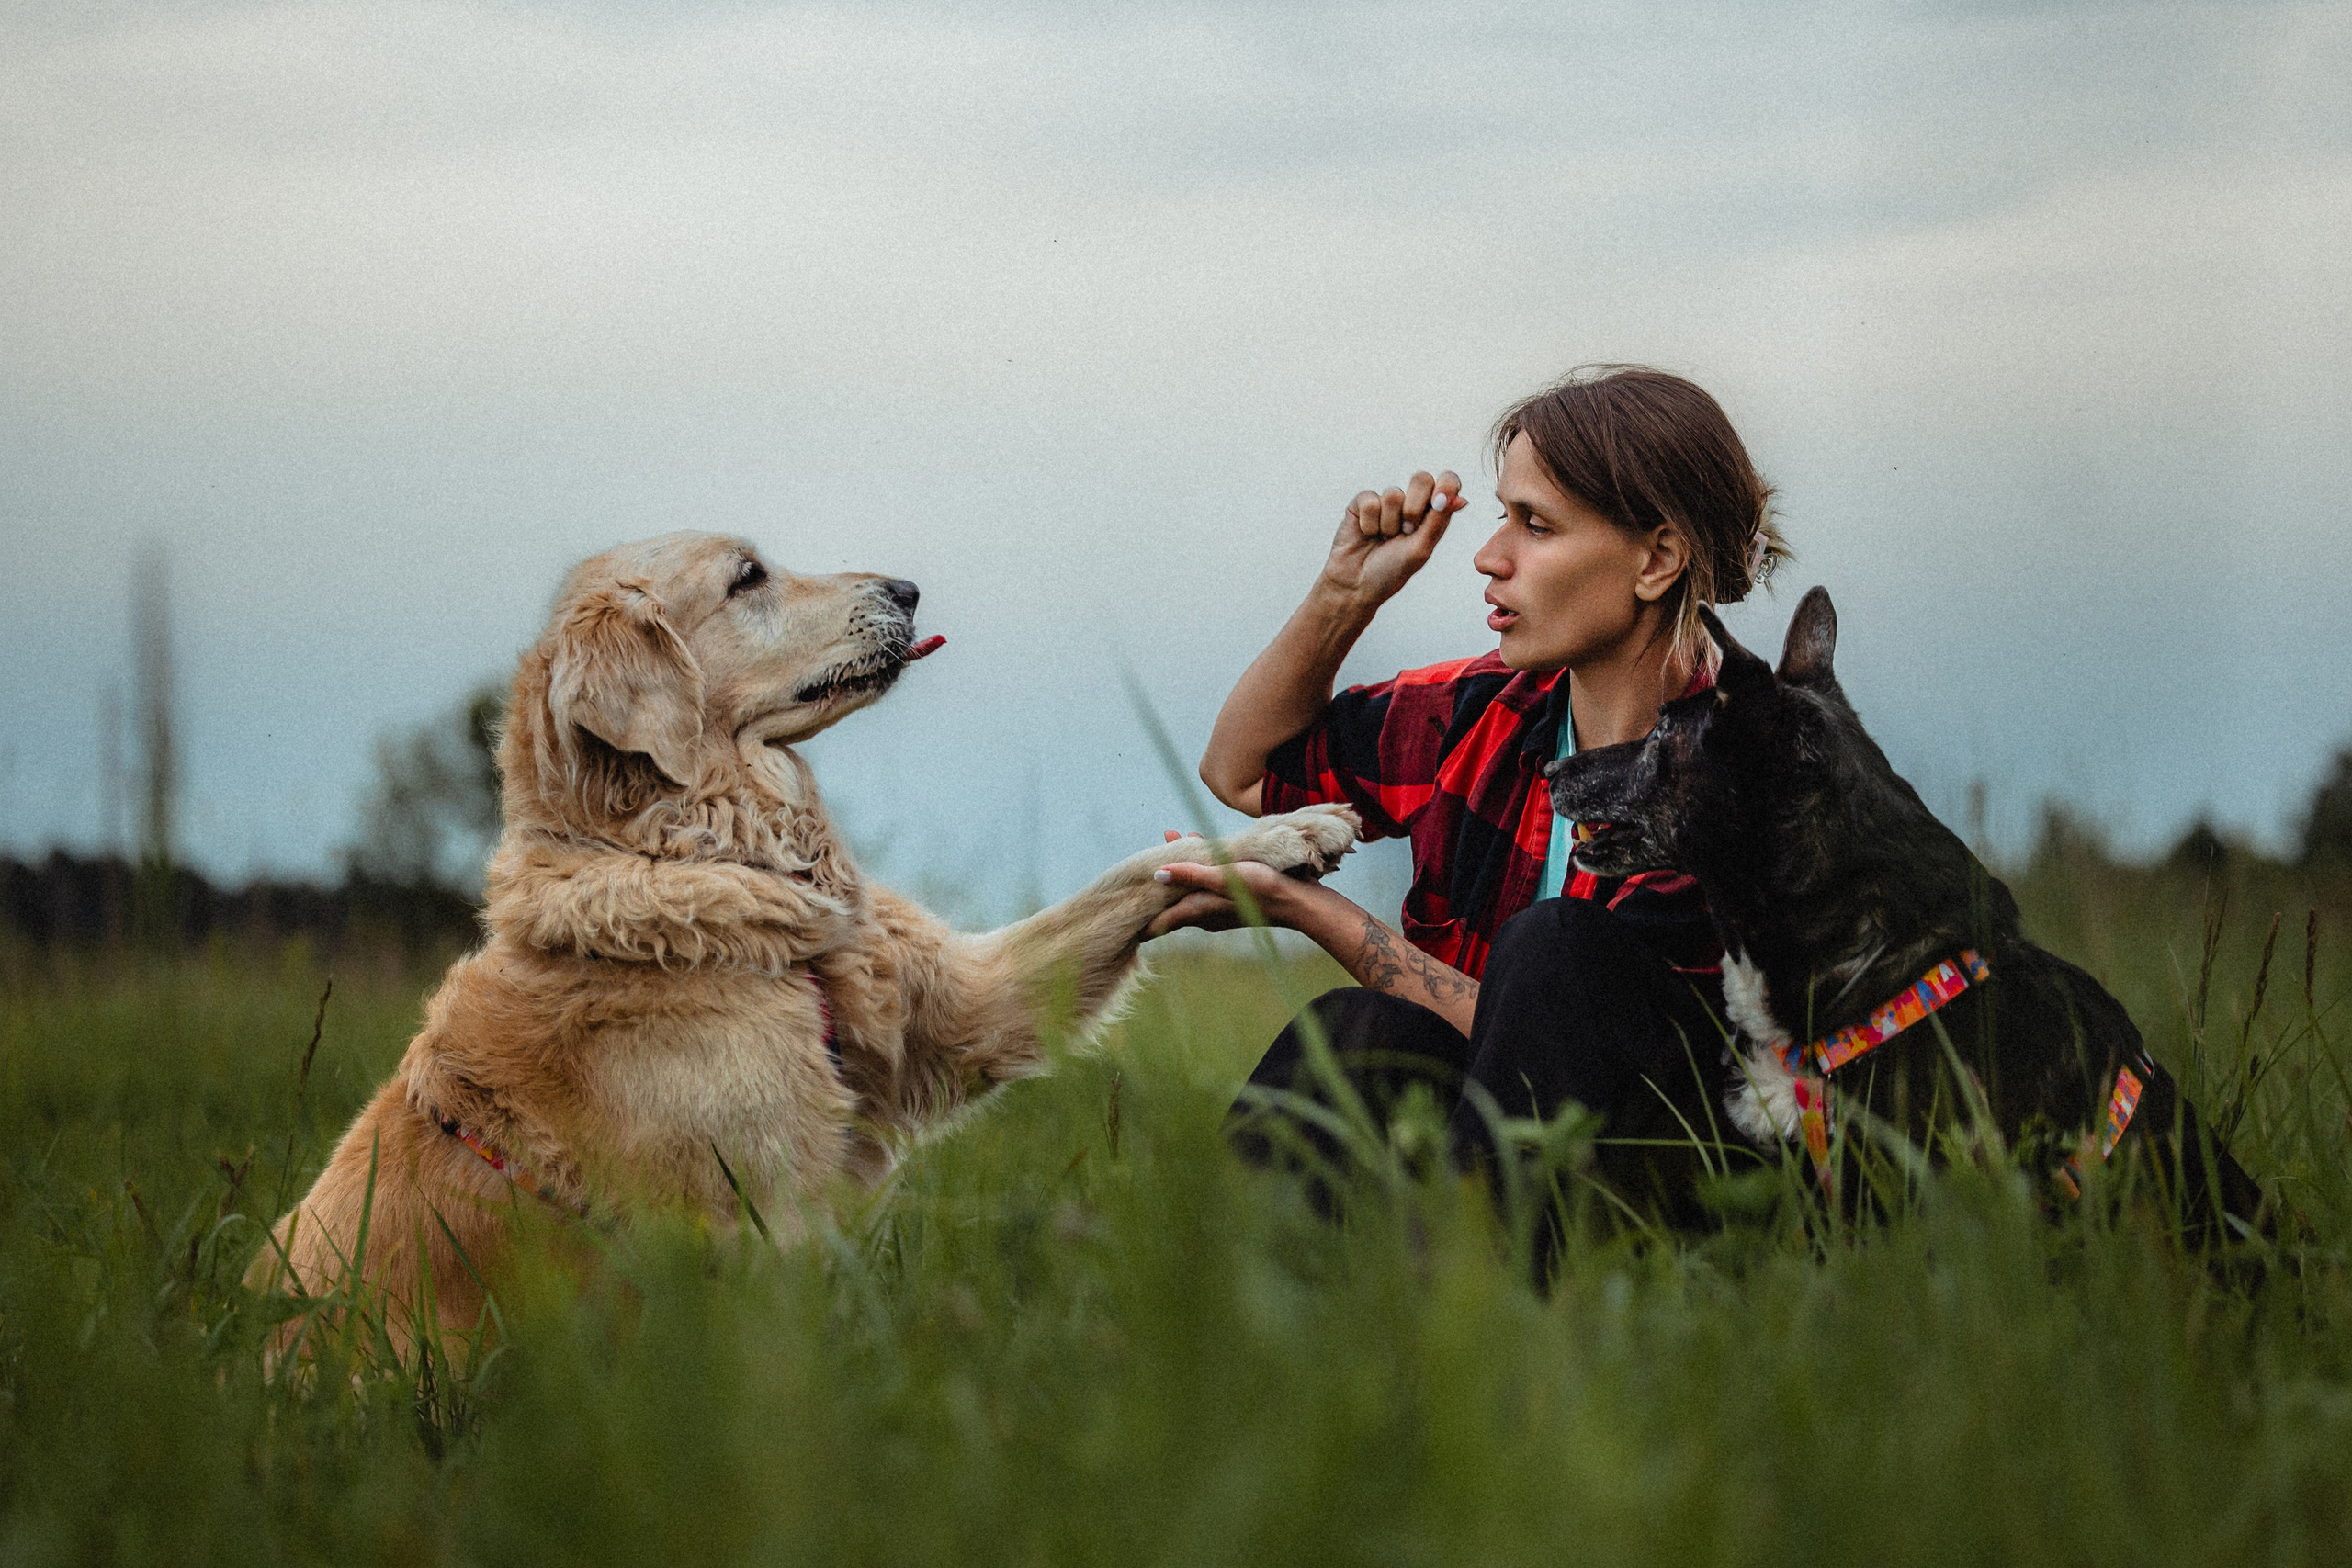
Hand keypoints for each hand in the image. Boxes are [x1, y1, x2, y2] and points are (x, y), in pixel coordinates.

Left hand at [1144, 836, 1311, 938]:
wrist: (1302, 903)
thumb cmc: (1263, 888)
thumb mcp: (1224, 877)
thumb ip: (1190, 875)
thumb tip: (1156, 874)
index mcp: (1197, 911)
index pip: (1158, 922)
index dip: (1138, 919)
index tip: (1118, 915)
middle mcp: (1205, 914)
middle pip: (1171, 900)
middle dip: (1157, 880)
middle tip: (1140, 860)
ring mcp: (1220, 907)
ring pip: (1190, 888)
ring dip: (1180, 866)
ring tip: (1171, 838)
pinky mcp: (1234, 898)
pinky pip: (1208, 882)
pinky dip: (1200, 866)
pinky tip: (1201, 844)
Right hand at [1318, 469, 1461, 611]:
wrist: (1356, 585)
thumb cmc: (1391, 572)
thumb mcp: (1420, 549)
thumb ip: (1438, 521)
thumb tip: (1462, 499)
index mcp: (1432, 514)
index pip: (1447, 483)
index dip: (1446, 485)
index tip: (1439, 501)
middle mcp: (1411, 504)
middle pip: (1421, 479)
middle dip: (1414, 507)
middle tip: (1406, 531)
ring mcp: (1386, 502)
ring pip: (1393, 493)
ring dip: (1389, 524)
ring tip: (1383, 539)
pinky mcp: (1362, 503)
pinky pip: (1370, 500)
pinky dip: (1370, 523)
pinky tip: (1367, 534)